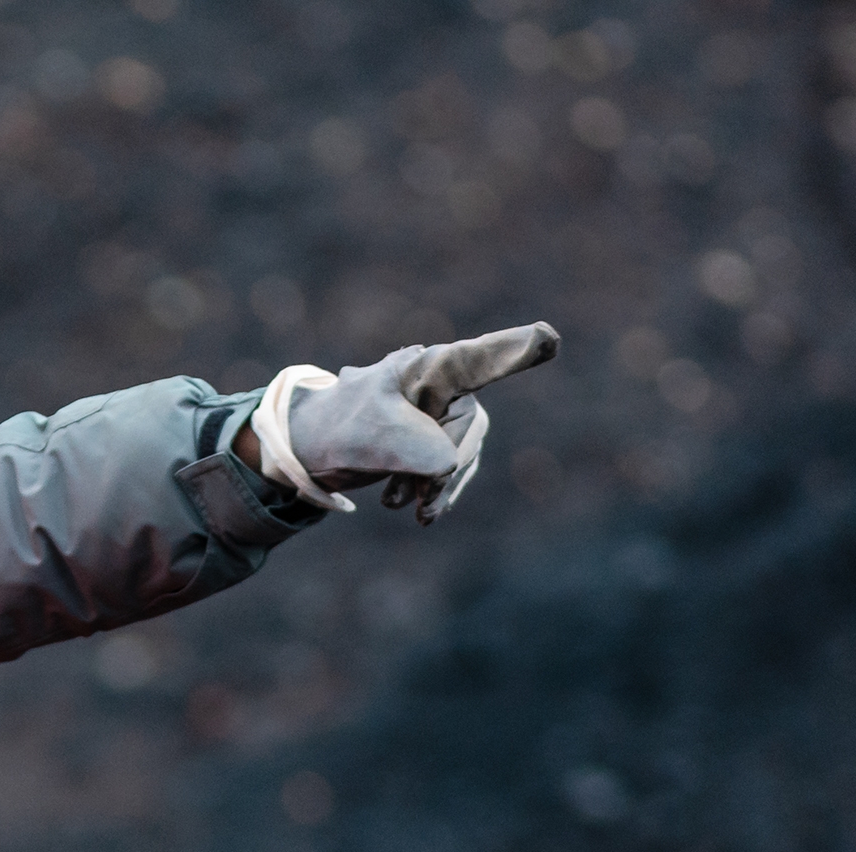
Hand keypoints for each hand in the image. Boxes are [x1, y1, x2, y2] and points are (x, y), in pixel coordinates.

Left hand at [248, 323, 558, 521]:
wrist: (309, 448)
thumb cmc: (337, 428)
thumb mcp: (369, 439)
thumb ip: (413, 447)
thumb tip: (449, 463)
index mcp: (427, 370)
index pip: (476, 359)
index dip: (512, 351)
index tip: (547, 336)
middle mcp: (443, 384)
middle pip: (470, 426)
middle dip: (443, 465)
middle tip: (404, 496)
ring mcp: (442, 411)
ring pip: (462, 452)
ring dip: (437, 484)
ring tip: (397, 504)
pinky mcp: (436, 437)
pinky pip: (454, 465)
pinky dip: (438, 490)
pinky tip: (419, 510)